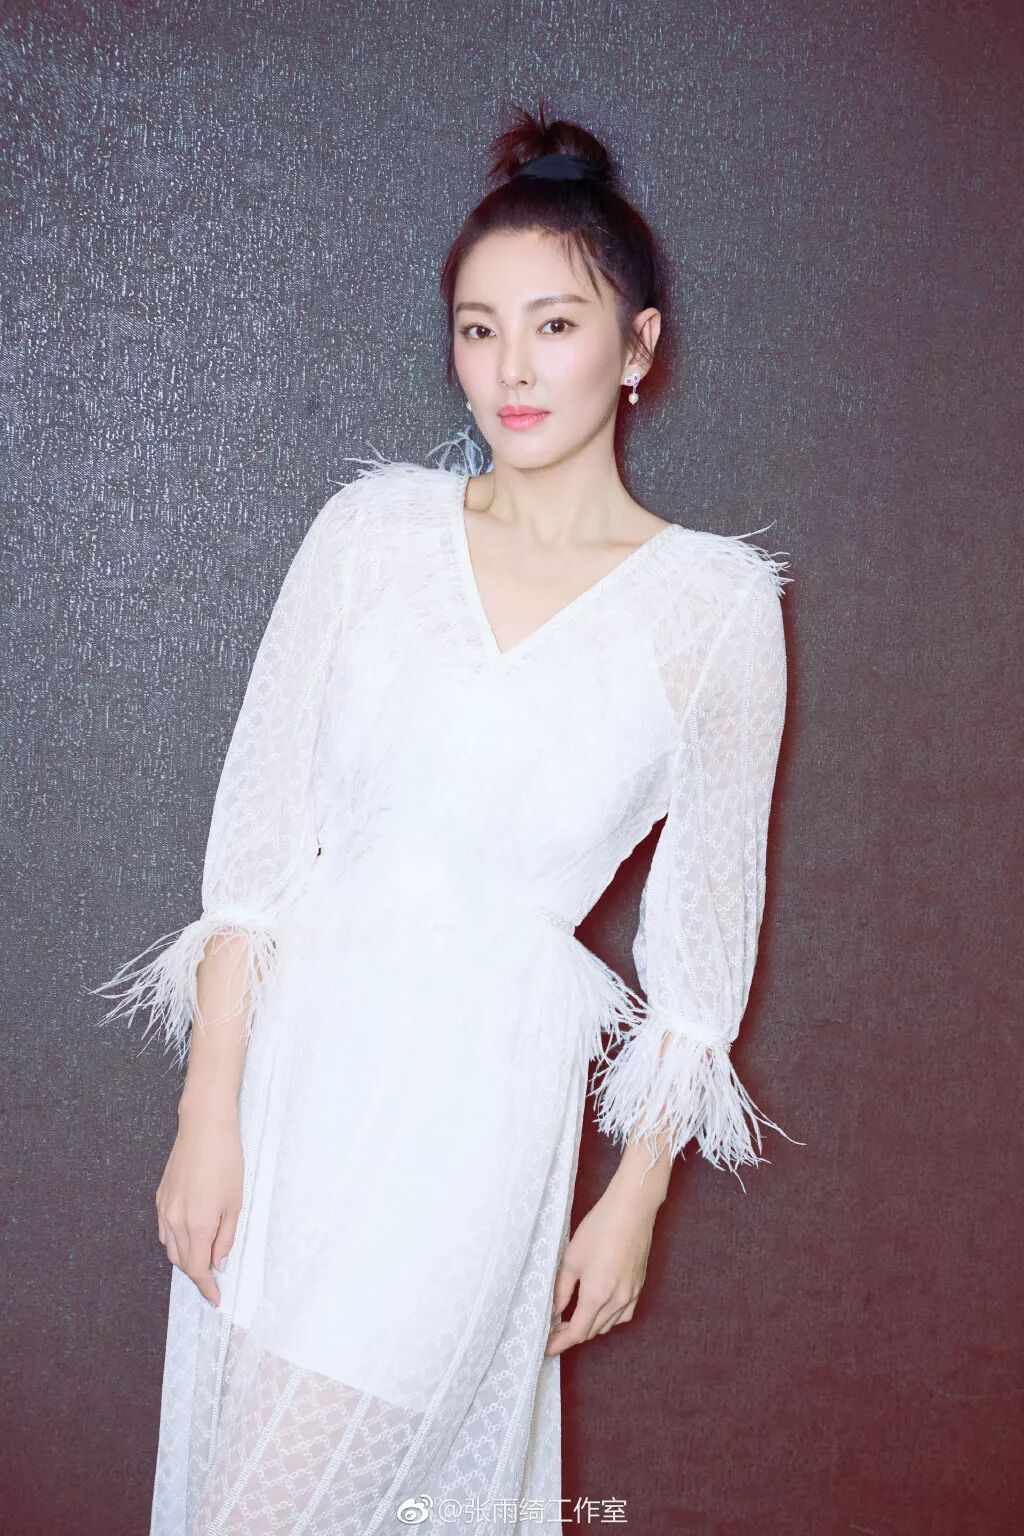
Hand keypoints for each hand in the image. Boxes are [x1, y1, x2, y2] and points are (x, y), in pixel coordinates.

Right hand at [156, 1099, 242, 1305]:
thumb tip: (218, 1260)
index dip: (207, 1287)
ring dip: (185, 1258)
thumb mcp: (235, 1202)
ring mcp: (164, 1210)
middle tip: (214, 1277)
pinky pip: (164, 1231)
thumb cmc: (226, 1161)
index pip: (197, 1269)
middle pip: (182, 1262)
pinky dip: (175, 1241)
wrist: (204, 1129)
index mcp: (197, 1225)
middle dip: (197, 1274)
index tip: (215, 1298)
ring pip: (170, 1248)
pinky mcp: (159, 1198)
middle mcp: (175, 1222)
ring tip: (204, 1255)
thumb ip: (225, 1237)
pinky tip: (190, 1234)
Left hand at [544, 1185, 659, 1356]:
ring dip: (589, 1327)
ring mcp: (631, 1295)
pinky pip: (623, 1315)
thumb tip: (554, 1311)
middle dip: (571, 1335)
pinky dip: (608, 1319)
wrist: (631, 1211)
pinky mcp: (638, 1287)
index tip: (546, 1347)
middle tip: (553, 1331)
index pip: (577, 1333)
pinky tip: (598, 1310)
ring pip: (608, 1325)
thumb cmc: (599, 1229)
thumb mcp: (571, 1259)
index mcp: (597, 1296)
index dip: (560, 1343)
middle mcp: (617, 1301)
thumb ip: (561, 1290)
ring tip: (571, 1320)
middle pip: (592, 1332)